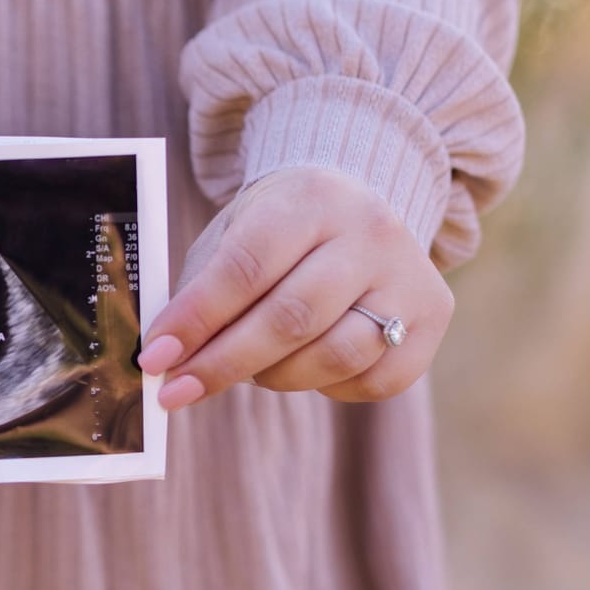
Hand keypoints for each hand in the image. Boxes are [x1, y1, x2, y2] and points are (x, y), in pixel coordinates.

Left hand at [138, 168, 452, 407]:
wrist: (359, 203)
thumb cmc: (279, 230)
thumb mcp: (234, 234)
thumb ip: (202, 291)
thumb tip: (168, 361)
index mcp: (311, 198)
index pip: (246, 268)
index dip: (197, 319)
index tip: (156, 357)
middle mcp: (370, 231)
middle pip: (291, 318)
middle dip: (224, 363)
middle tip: (178, 391)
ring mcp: (410, 275)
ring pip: (334, 356)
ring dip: (275, 376)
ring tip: (249, 369)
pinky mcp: (433, 316)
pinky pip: (375, 379)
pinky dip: (328, 387)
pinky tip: (307, 365)